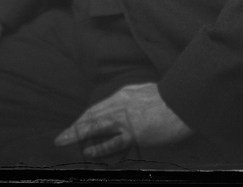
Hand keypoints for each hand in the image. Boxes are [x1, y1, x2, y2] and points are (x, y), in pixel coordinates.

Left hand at [54, 82, 192, 159]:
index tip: (76, 125)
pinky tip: (87, 151)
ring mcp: (126, 120)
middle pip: (92, 116)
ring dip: (77, 134)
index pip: (99, 108)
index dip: (85, 118)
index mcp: (123, 95)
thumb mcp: (145, 91)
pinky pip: (112, 142)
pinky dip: (98, 147)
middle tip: (61, 137)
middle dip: (75, 127)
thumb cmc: (168, 97)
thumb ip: (133, 97)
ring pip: (95, 127)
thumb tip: (126, 102)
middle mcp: (120, 105)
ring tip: (63, 142)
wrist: (181, 102)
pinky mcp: (134, 133)